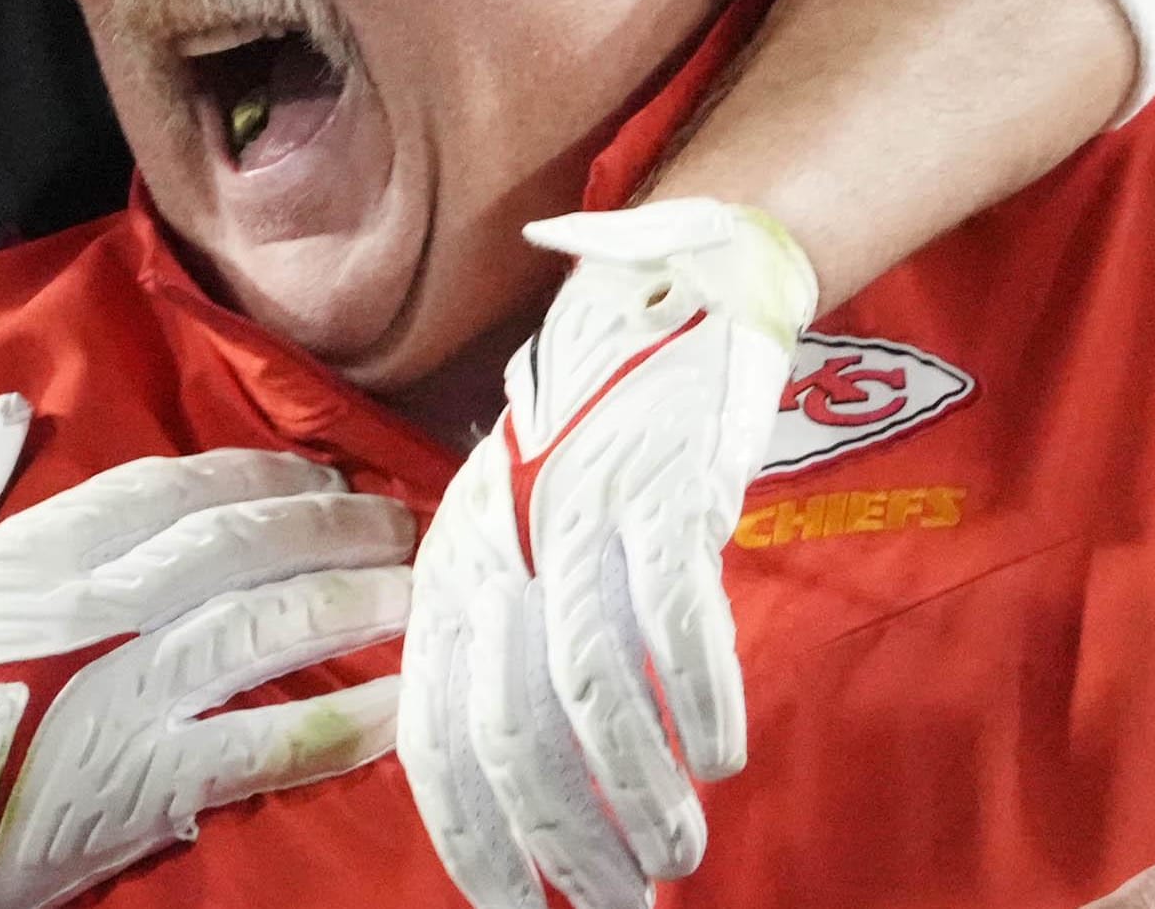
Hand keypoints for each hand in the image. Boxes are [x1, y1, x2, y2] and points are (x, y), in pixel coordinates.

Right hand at [0, 394, 412, 908]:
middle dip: (328, 526)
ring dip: (355, 602)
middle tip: (392, 518)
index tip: (308, 473)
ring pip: (272, 628)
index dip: (251, 473)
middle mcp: (108, 611)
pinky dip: (342, 722)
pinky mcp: (153, 783)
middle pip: (243, 546)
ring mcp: (137, 697)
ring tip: (419, 587)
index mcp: (39, 552)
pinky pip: (270, 745)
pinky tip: (400, 704)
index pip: (173, 490)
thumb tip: (9, 412)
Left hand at [400, 199, 815, 908]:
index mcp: (449, 572)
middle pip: (507, 729)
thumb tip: (529, 792)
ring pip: (586, 688)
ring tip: (677, 853)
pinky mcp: (661, 489)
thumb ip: (509, 646)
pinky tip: (720, 757)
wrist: (667, 300)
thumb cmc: (596, 448)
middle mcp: (496, 547)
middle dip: (561, 841)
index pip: (433, 735)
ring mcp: (577, 516)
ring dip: (634, 792)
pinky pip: (672, 616)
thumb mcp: (519, 540)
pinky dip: (698, 698)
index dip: (472, 839)